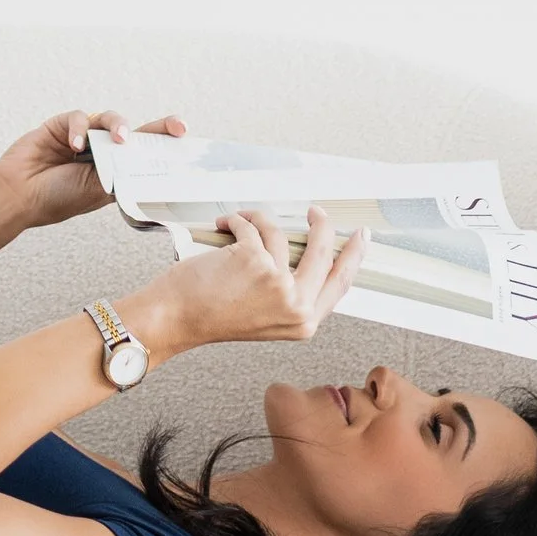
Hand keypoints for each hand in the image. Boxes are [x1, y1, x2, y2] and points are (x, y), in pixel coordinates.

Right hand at [0, 109, 187, 234]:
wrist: (20, 196)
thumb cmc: (58, 199)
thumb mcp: (100, 192)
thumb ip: (123, 176)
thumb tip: (153, 171)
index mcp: (114, 169)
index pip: (145, 153)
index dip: (164, 145)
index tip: (186, 142)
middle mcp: (101, 150)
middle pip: (135, 131)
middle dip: (158, 127)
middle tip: (177, 126)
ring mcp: (82, 136)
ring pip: (109, 120)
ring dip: (118, 126)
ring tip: (121, 139)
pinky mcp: (62, 124)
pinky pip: (79, 117)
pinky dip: (79, 128)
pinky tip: (75, 145)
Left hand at [136, 208, 368, 353]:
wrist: (176, 317)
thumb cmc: (213, 314)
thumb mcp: (268, 315)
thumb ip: (293, 294)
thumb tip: (310, 255)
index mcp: (304, 323)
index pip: (340, 284)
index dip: (353, 257)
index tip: (360, 238)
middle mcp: (296, 306)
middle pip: (324, 251)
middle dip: (321, 225)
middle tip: (316, 212)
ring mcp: (277, 281)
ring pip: (281, 232)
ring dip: (257, 221)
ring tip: (238, 226)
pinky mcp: (254, 259)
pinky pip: (253, 225)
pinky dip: (237, 220)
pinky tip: (224, 226)